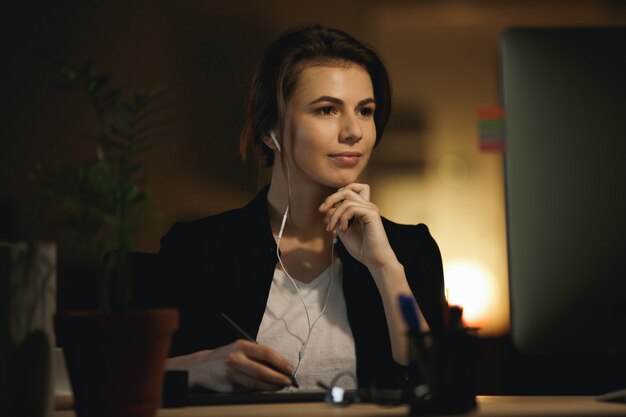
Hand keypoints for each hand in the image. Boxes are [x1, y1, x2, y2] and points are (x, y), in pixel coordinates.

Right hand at [168, 340, 293, 391]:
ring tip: (280, 386)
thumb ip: (256, 355)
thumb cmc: (226, 357)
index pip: (265, 353)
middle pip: (262, 370)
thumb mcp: (239, 349)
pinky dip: (259, 390)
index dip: (280, 361)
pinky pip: (247, 390)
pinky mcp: (228, 387)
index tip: (289, 368)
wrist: (201, 367)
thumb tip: (280, 366)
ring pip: (255, 383)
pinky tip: (266, 389)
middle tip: (288, 381)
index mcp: (241, 346)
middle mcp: (235, 359)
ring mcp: (231, 374)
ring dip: (271, 386)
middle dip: (278, 377)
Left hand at [319, 183, 396, 269]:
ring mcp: (371, 209)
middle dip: (331, 198)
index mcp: (362, 208)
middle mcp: (367, 206)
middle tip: (322, 210)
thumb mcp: (343, 230)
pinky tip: (344, 229)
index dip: (336, 195)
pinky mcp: (372, 214)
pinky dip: (343, 218)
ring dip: (335, 214)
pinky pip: (352, 208)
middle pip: (347, 190)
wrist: (373, 260)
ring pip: (347, 200)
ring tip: (332, 228)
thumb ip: (337, 218)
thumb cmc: (361, 247)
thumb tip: (328, 207)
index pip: (351, 190)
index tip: (324, 209)